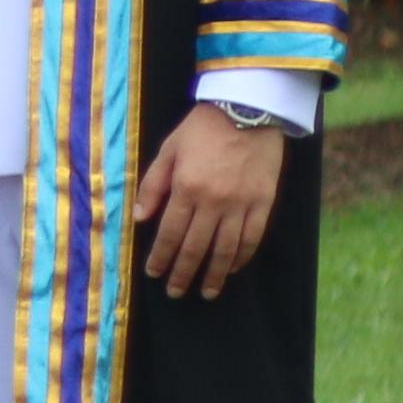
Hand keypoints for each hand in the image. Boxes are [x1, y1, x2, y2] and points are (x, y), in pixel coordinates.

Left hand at [134, 105, 289, 299]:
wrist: (249, 109)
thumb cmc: (203, 129)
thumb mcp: (169, 150)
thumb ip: (153, 185)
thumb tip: (139, 219)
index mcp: (186, 188)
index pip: (170, 233)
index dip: (161, 257)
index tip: (154, 273)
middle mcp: (214, 201)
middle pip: (196, 247)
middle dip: (183, 273)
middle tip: (175, 292)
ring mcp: (241, 204)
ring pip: (226, 249)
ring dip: (213, 275)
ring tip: (205, 292)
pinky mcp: (263, 202)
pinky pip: (252, 238)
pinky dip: (241, 258)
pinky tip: (231, 270)